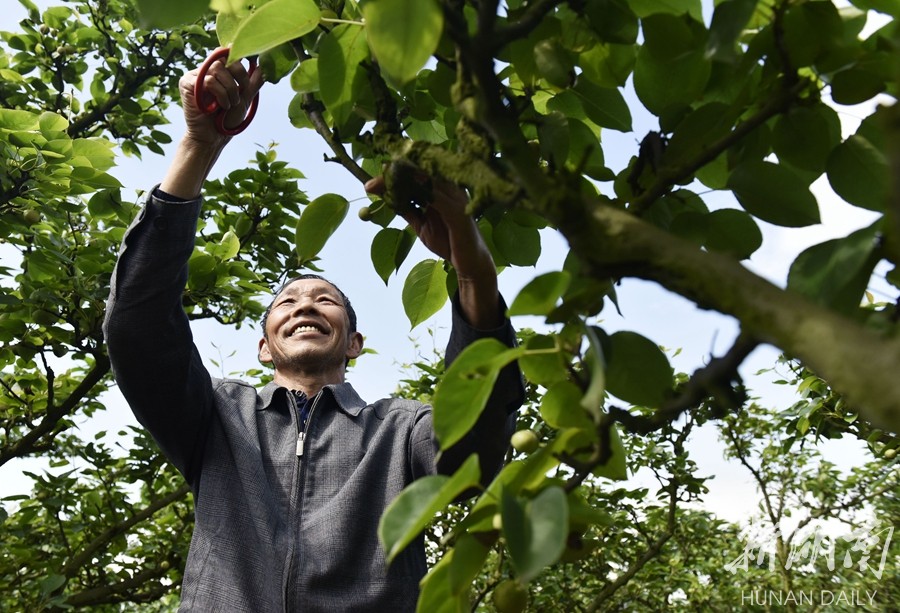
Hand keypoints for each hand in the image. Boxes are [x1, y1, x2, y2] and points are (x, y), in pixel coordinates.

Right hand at [177, 55, 264, 146]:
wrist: (214, 137)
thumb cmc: (228, 119)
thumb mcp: (245, 98)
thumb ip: (253, 82)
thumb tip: (263, 65)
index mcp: (219, 70)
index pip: (228, 52)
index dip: (240, 58)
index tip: (250, 67)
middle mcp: (206, 70)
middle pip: (225, 58)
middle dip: (239, 77)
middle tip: (241, 94)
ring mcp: (195, 75)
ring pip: (217, 68)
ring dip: (229, 89)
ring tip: (229, 104)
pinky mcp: (186, 83)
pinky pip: (208, 80)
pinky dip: (219, 94)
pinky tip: (218, 107)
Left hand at [364, 174, 492, 277]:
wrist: (469, 263)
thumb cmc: (448, 241)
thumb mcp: (421, 224)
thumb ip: (406, 209)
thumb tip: (385, 197)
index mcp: (442, 188)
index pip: (417, 173)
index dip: (394, 173)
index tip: (372, 182)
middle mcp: (451, 188)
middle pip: (420, 173)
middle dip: (394, 176)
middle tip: (371, 184)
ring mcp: (457, 198)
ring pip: (428, 182)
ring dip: (403, 182)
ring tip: (383, 186)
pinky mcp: (460, 213)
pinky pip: (439, 200)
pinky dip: (421, 195)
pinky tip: (405, 195)